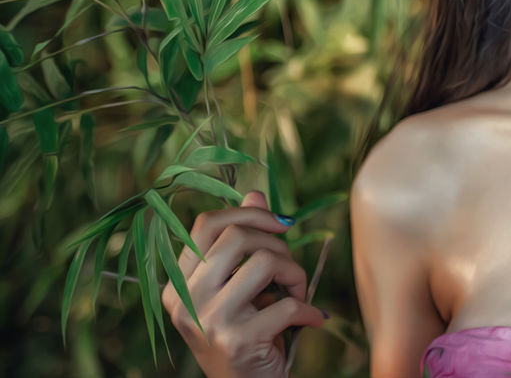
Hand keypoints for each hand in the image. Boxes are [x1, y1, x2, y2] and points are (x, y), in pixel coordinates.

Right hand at [161, 190, 326, 377]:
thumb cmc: (246, 333)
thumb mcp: (238, 286)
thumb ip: (243, 241)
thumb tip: (254, 191)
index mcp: (177, 283)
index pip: (205, 224)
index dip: (249, 213)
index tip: (282, 224)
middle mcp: (184, 301)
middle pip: (237, 236)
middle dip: (278, 246)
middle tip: (289, 271)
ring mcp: (208, 322)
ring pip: (264, 262)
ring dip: (294, 275)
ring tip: (297, 295)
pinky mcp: (236, 341)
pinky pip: (287, 305)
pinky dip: (308, 310)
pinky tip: (311, 320)